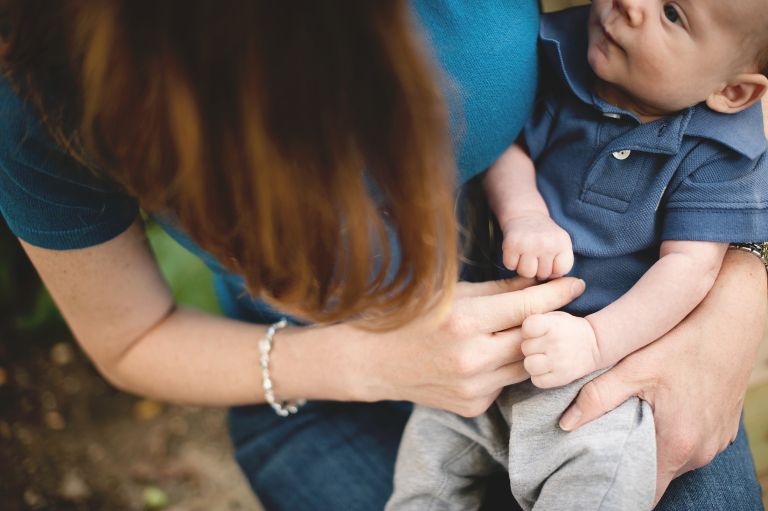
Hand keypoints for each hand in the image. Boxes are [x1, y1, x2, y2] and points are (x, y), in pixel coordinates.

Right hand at [360, 277, 585, 416]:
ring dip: (531, 347)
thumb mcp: (451, 293)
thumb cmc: (411, 317)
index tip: (576, 284)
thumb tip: (538, 281)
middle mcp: (471, 358)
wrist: (373, 361)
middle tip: (559, 309)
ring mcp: (473, 387)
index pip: (526, 306)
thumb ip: (498, 290)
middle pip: (534, 339)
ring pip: (526, 365)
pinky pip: (504, 383)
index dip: (556, 293)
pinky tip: (493, 356)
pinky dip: (505, 367)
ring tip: (531, 331)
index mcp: (464, 321)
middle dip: (550, 322)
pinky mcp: (472, 405)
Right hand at [501, 213, 573, 279]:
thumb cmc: (544, 235)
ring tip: (525, 256)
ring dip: (524, 267)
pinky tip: (516, 252)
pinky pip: (511, 266)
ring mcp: (528, 244)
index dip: (553, 269)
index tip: (549, 260)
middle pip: (543, 274)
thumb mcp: (560, 243)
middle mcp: (546, 243)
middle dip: (538, 269)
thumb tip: (553, 289)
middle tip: (536, 256)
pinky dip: (511, 262)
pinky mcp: (511, 244)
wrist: (525, 214)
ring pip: (526, 273)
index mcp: (562, 242)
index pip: (561, 271)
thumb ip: (561, 264)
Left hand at [521, 311, 600, 387]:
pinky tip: (547, 369)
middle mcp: (554, 343)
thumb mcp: (552, 316)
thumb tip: (511, 330)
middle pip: (525, 347)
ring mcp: (558, 362)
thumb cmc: (565, 328)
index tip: (536, 331)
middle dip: (530, 347)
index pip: (526, 328)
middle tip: (541, 345)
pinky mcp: (561, 378)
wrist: (593, 344)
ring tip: (542, 358)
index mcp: (551, 324)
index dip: (527, 330)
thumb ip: (533, 320)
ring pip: (529, 365)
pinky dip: (540, 376)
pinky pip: (537, 380)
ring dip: (533, 362)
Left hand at [557, 250, 766, 504]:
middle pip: (657, 475)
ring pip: (673, 459)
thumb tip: (565, 423)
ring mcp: (716, 442)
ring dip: (650, 448)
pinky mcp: (722, 429)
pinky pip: (691, 445)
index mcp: (678, 444)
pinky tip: (655, 414)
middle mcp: (701, 451)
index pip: (644, 490)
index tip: (596, 480)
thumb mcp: (634, 369)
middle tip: (602, 449)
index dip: (618, 488)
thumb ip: (598, 398)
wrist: (732, 323)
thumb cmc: (684, 343)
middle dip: (629, 464)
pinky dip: (670, 436)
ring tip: (625, 427)